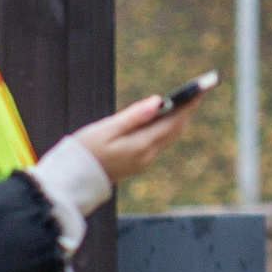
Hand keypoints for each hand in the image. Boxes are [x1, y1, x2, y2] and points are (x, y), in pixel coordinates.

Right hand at [77, 95, 196, 181]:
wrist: (72, 181)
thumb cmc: (85, 151)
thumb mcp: (107, 129)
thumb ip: (134, 116)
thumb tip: (158, 101)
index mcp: (141, 146)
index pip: (173, 123)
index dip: (188, 106)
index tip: (199, 90)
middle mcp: (146, 155)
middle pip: (175, 130)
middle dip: (186, 111)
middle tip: (196, 92)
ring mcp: (142, 161)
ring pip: (167, 137)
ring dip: (177, 120)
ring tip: (185, 101)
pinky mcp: (136, 163)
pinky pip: (158, 143)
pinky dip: (165, 128)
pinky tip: (163, 118)